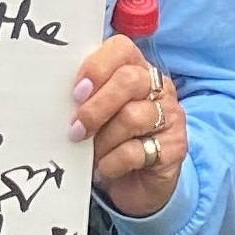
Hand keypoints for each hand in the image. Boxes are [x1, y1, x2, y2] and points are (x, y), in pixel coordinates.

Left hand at [72, 34, 186, 217]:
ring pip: (131, 116)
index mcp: (138, 69)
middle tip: (76, 129)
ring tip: (92, 155)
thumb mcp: (98, 115)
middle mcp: (159, 87)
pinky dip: (112, 162)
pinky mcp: (175, 146)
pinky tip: (106, 168)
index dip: (97, 67)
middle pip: (128, 80)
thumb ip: (86, 98)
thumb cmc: (111, 143)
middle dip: (95, 107)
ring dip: (103, 140)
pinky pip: (136, 151)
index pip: (122, 49)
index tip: (76, 92)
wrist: (136, 186)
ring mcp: (171, 116)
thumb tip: (59, 96)